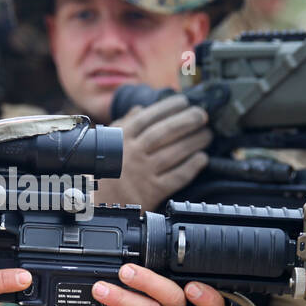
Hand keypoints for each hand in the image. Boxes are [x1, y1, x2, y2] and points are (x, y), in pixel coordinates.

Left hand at [33, 264, 225, 305]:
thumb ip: (155, 280)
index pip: (212, 305)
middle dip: (149, 282)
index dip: (207, 298)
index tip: (192, 287)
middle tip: (126, 271)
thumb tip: (135, 259)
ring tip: (100, 289)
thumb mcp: (155, 292)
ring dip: (122, 298)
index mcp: (188, 304)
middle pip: (173, 299)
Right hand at [89, 93, 211, 210]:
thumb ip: (123, 124)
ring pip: (173, 153)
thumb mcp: (107, 144)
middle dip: (186, 121)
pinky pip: (176, 177)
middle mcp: (132, 154)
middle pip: (163, 133)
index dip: (167, 107)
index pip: (147, 118)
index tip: (183, 101)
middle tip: (202, 114)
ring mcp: (142, 173)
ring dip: (193, 142)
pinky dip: (191, 167)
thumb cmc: (103, 171)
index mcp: (121, 140)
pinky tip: (202, 158)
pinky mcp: (152, 192)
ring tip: (207, 134)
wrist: (98, 205)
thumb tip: (140, 109)